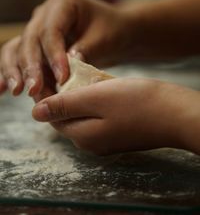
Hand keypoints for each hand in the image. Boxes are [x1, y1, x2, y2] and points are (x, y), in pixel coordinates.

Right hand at [0, 0, 136, 99]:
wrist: (115, 31)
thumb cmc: (113, 30)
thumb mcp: (104, 38)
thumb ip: (84, 51)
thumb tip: (62, 73)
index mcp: (63, 3)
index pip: (51, 31)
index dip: (53, 55)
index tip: (62, 78)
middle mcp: (45, 13)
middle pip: (30, 40)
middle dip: (31, 67)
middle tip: (34, 90)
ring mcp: (38, 28)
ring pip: (18, 48)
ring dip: (16, 71)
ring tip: (17, 91)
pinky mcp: (37, 45)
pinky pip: (19, 57)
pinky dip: (11, 71)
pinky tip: (2, 89)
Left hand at [32, 78, 196, 154]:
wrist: (175, 113)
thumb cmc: (137, 102)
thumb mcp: (96, 98)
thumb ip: (64, 105)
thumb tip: (34, 113)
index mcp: (82, 136)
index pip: (53, 116)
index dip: (48, 94)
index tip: (51, 73)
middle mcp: (91, 143)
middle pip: (68, 116)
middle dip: (64, 95)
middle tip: (68, 71)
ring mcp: (107, 140)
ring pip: (84, 115)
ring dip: (81, 96)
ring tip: (84, 75)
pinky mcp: (119, 133)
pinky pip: (98, 116)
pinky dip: (95, 101)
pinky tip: (101, 86)